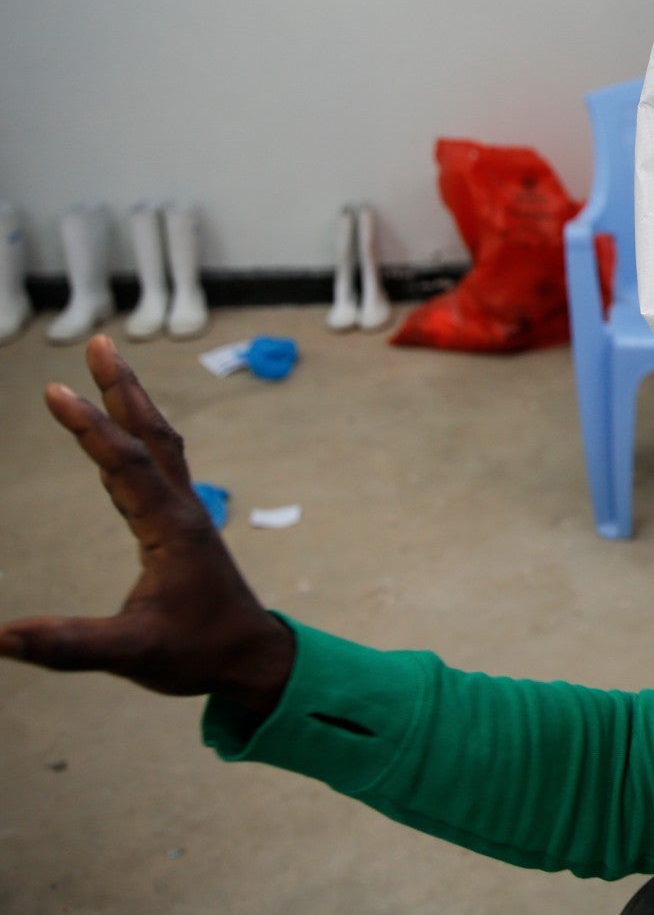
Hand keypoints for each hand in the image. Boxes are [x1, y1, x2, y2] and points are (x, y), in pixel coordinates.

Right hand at [0, 336, 293, 715]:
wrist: (250, 659)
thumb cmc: (198, 654)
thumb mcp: (131, 654)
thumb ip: (66, 645)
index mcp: (171, 528)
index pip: (126, 465)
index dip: (90, 427)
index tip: (54, 390)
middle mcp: (180, 509)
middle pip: (151, 435)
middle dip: (123, 387)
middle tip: (99, 342)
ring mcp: (181, 514)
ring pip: (155, 446)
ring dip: (129, 405)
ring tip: (103, 368)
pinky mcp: (177, 526)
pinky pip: (149, 471)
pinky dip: (127, 443)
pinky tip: (107, 439)